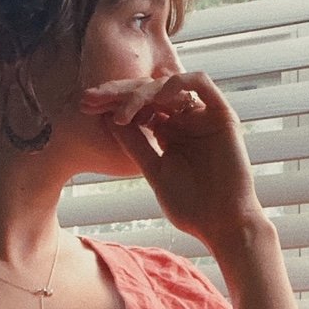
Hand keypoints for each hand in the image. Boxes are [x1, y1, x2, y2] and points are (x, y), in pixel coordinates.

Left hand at [80, 72, 267, 251]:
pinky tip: (155, 98)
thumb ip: (135, 144)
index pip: (138, 107)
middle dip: (119, 92)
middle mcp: (186, 120)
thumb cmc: (191, 206)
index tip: (85, 106)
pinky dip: (177, 84)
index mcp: (170, 133)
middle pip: (150, 93)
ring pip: (170, 85)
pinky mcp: (222, 115)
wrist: (222, 224)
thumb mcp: (153, 170)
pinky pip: (201, 84)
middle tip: (91, 97)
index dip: (112, 103)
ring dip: (143, 91)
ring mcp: (204, 116)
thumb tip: (107, 118)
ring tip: (122, 112)